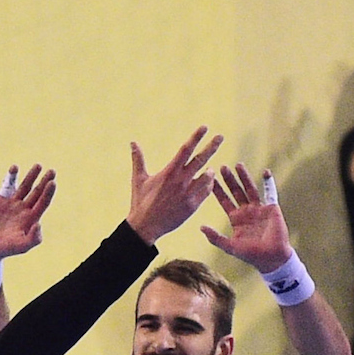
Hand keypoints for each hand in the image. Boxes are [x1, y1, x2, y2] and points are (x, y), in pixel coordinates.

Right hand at [0, 164, 54, 264]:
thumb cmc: (4, 249)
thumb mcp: (20, 247)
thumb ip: (32, 239)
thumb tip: (39, 224)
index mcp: (31, 218)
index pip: (43, 202)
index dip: (48, 193)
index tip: (52, 183)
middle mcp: (24, 209)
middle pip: (38, 192)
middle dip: (45, 182)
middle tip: (52, 171)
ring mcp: (13, 203)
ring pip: (25, 186)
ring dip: (32, 176)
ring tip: (38, 165)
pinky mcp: (1, 199)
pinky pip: (8, 185)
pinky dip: (11, 176)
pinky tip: (15, 167)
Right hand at [125, 127, 222, 242]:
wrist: (145, 227)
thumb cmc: (141, 202)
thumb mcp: (139, 180)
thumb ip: (138, 160)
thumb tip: (133, 142)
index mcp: (169, 172)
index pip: (185, 150)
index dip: (196, 137)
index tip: (204, 127)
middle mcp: (180, 181)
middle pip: (201, 160)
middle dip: (212, 147)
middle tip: (220, 137)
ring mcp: (188, 194)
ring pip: (207, 177)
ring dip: (209, 171)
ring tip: (209, 170)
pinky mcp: (192, 206)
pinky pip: (206, 191)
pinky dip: (208, 186)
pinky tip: (206, 184)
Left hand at [200, 164, 290, 272]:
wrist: (271, 257)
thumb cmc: (250, 254)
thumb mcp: (229, 246)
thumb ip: (215, 237)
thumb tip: (200, 227)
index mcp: (236, 219)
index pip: (224, 201)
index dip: (217, 191)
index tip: (209, 179)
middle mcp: (246, 211)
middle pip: (236, 192)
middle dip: (229, 180)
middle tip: (222, 167)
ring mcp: (259, 208)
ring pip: (250, 189)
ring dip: (244, 177)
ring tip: (238, 165)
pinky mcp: (271, 207)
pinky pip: (270, 192)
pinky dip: (268, 183)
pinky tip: (265, 172)